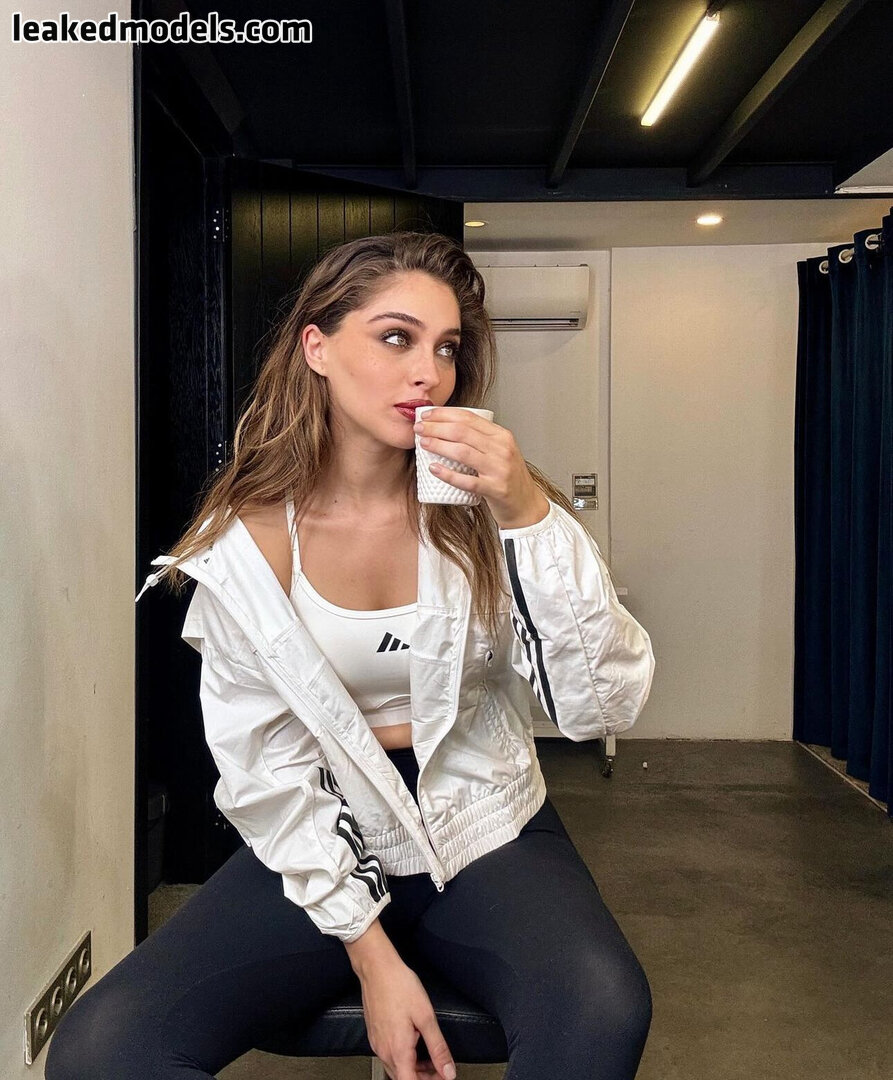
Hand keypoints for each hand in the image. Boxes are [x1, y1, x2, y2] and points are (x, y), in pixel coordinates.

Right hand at [358, 954, 456, 1079]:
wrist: (376, 968)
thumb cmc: (399, 986)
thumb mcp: (426, 1016)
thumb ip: (438, 1047)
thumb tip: (448, 1071)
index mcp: (397, 1050)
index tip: (443, 1076)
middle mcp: (384, 1051)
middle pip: (404, 1078)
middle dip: (424, 1078)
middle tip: (441, 1068)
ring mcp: (377, 1044)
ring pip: (397, 1068)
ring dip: (414, 1069)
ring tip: (431, 1059)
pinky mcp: (375, 1035)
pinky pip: (390, 1056)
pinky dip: (404, 1058)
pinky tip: (414, 1045)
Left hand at [414, 407, 548, 528]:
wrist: (526, 504)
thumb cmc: (507, 477)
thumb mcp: (499, 451)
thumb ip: (480, 439)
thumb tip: (445, 428)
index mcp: (502, 436)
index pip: (469, 418)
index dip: (444, 414)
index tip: (426, 414)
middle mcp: (502, 449)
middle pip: (462, 432)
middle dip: (436, 427)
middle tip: (419, 428)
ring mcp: (499, 469)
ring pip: (463, 452)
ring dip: (439, 446)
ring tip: (423, 443)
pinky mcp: (495, 489)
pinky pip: (467, 481)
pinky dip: (448, 474)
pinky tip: (434, 469)